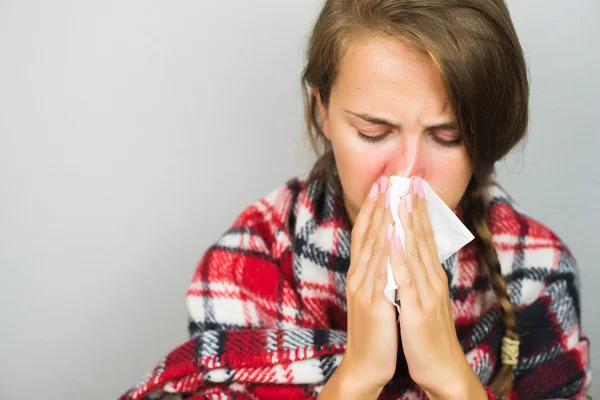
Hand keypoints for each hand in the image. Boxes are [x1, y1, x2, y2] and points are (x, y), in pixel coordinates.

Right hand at [320, 177, 396, 398]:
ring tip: (389, 193)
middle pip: (367, 234)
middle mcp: (359, 276)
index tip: (382, 185)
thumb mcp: (376, 297)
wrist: (366, 364)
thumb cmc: (376, 331)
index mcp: (362, 275)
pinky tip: (391, 229)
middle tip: (386, 178)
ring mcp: (364, 288)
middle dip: (377, 205)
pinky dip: (385, 247)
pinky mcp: (372, 303)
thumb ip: (380, 274)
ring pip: (372, 246)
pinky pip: (380, 269)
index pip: (366, 234)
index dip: (373, 208)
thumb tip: (390, 252)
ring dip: (381, 217)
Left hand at [389, 177, 486, 399]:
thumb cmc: (427, 334)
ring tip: (401, 195)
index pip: (424, 236)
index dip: (418, 210)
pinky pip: (406, 278)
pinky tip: (394, 236)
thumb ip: (417, 276)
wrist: (442, 369)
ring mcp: (426, 292)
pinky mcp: (417, 308)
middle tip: (408, 178)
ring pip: (416, 250)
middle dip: (414, 206)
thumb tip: (409, 255)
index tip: (411, 185)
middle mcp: (431, 279)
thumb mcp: (423, 299)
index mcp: (431, 276)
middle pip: (422, 236)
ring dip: (408, 221)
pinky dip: (399, 255)